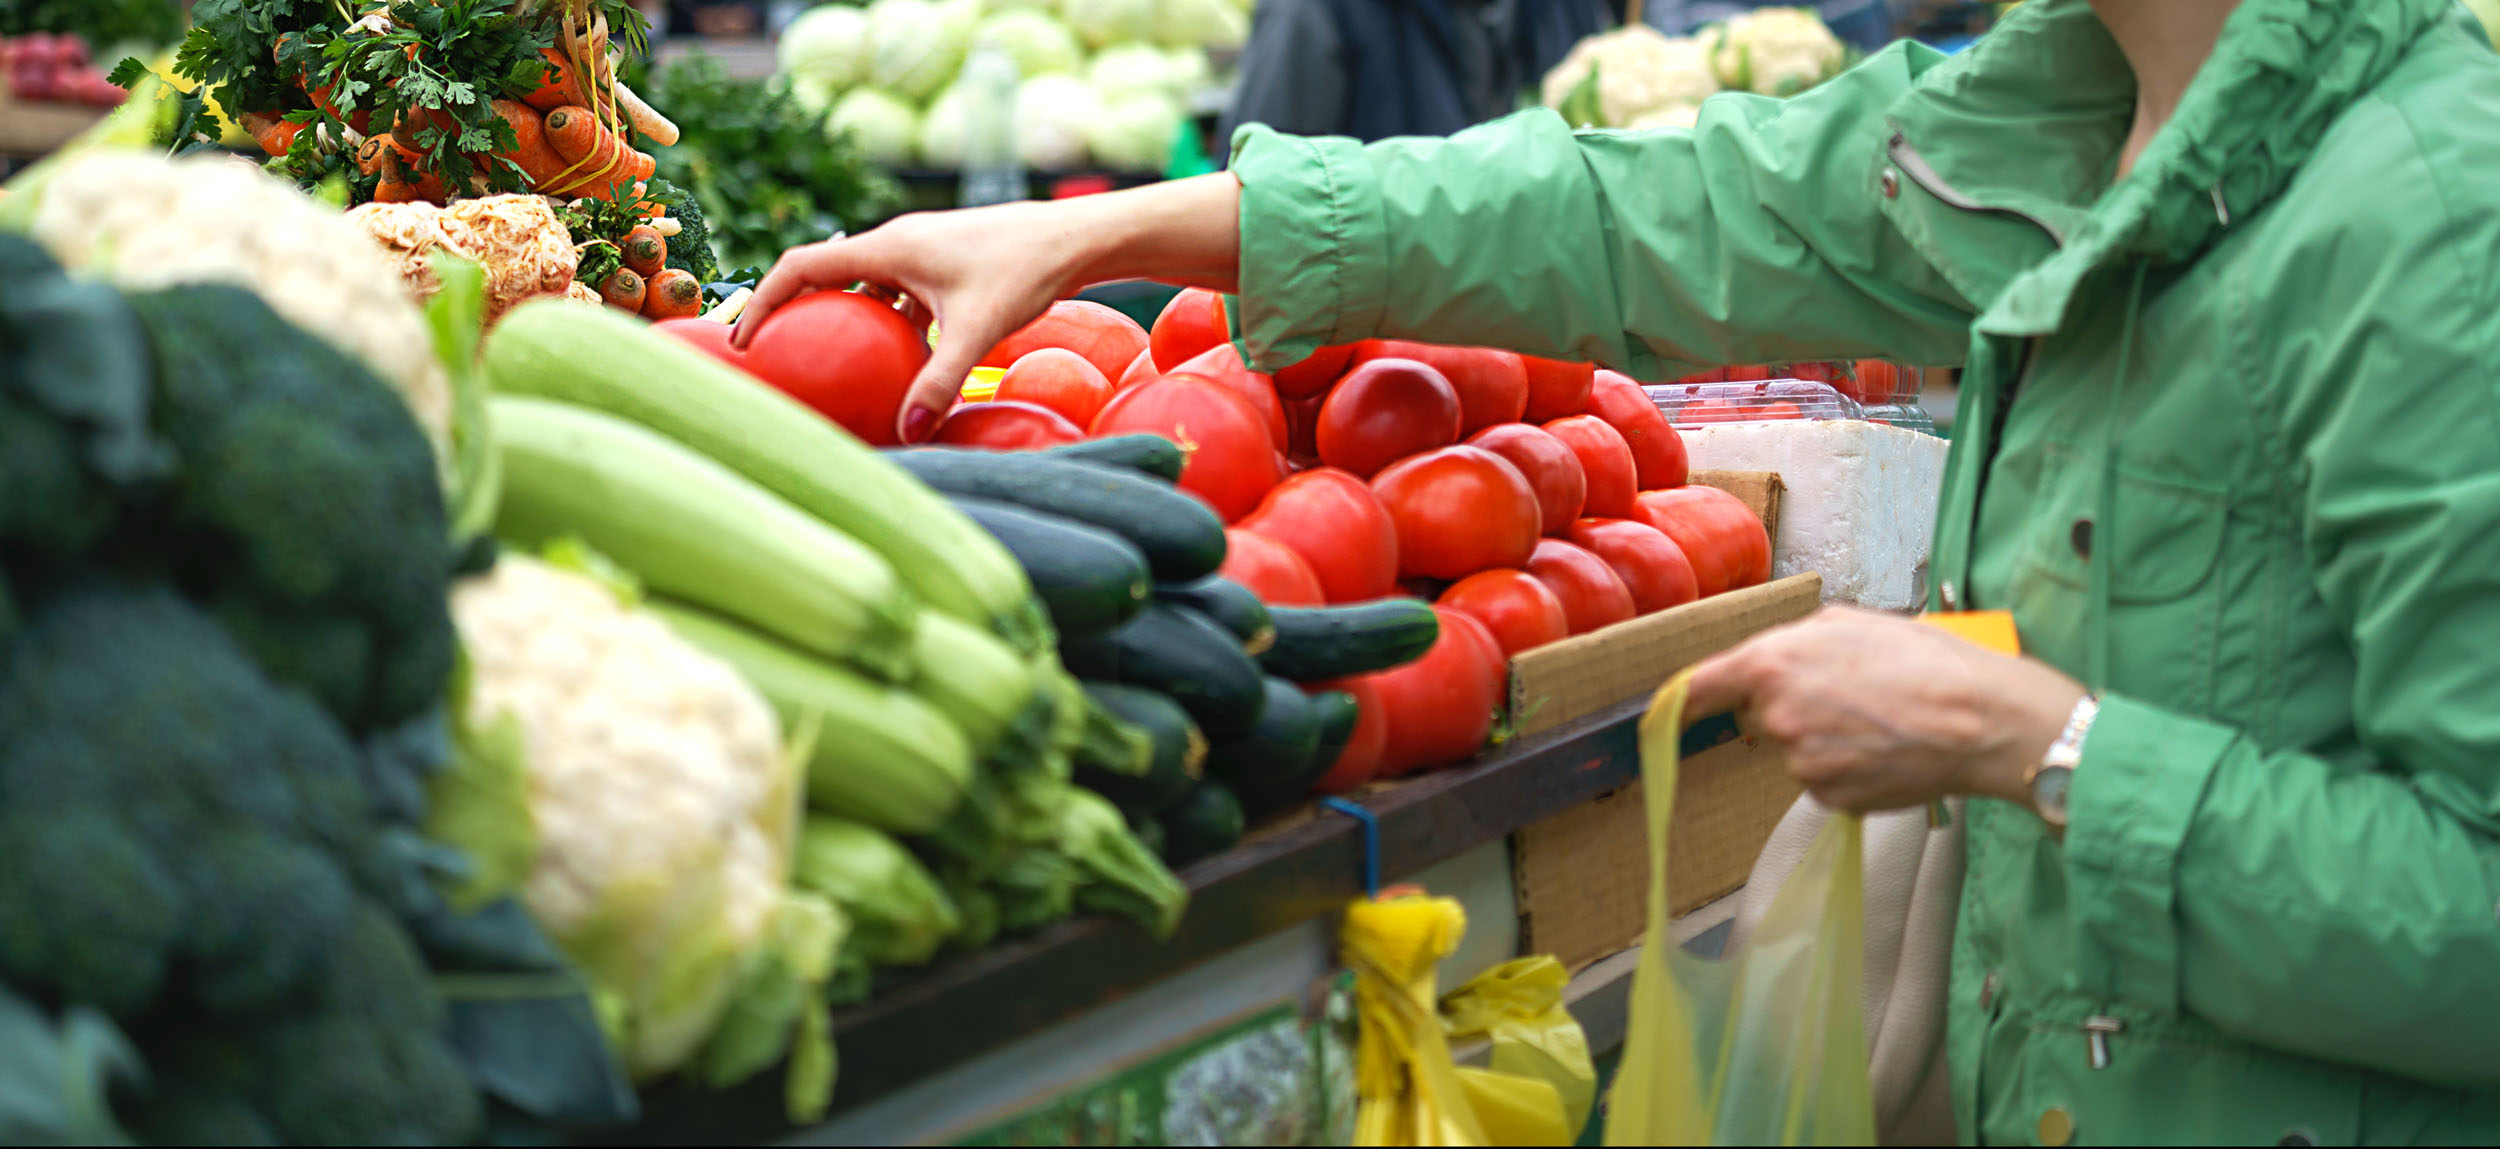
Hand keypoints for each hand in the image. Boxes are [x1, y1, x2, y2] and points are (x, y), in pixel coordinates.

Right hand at [731, 175, 1243, 443]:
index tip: (744, 342)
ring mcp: (921, 252)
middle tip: (774, 359)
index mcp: (887, 246)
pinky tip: (896, 366)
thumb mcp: (978, 330)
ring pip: (864, 287)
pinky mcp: (944, 265)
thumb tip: (908, 431)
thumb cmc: (1027, 272)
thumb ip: (939, 380)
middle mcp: (896, 243)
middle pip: (825, 275)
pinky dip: (885, 325)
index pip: (801, 267)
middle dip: (794, 313)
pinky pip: (898, 296)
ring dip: (843, 320)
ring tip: (826, 366)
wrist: (1077, 238)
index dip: (764, 301)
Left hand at [1684, 606, 2086, 815]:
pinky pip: (1825, 779)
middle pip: (1763, 715)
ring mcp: (1801, 763)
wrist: (1979, 719)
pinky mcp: (1829, 797)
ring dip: (1827, 738)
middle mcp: (1777, 717)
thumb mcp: (1851, 621)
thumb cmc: (1924, 661)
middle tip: (1853, 693)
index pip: (1703, 686)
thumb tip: (1775, 655)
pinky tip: (1885, 750)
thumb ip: (1796, 640)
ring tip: (1880, 720)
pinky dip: (1848, 768)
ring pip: (1798, 749)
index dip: (1683, 698)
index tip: (1668, 708)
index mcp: (1773, 664)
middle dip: (1796, 705)